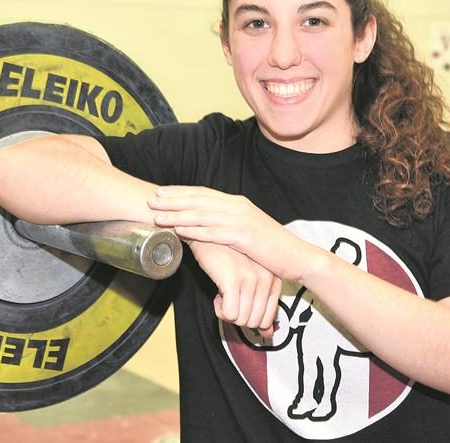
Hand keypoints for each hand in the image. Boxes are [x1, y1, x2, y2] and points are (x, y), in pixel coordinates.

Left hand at [149, 185, 309, 280]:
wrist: (298, 257)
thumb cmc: (271, 247)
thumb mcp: (248, 228)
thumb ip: (230, 223)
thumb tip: (210, 223)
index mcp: (237, 203)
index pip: (203, 193)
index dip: (180, 192)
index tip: (160, 192)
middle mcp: (238, 207)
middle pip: (198, 200)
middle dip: (172, 199)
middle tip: (151, 199)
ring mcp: (241, 221)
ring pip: (202, 215)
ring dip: (177, 214)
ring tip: (157, 216)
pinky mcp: (244, 237)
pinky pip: (214, 233)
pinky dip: (194, 230)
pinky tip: (179, 231)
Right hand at [188, 240, 280, 336]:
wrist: (207, 237)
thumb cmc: (225, 259)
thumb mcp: (248, 281)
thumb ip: (261, 307)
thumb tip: (267, 335)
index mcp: (273, 278)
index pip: (268, 319)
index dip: (250, 318)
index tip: (239, 306)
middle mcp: (266, 279)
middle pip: (254, 322)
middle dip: (237, 317)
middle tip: (228, 300)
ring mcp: (251, 279)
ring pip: (240, 320)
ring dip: (226, 313)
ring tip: (222, 295)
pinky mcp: (233, 280)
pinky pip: (229, 314)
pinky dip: (219, 310)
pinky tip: (217, 295)